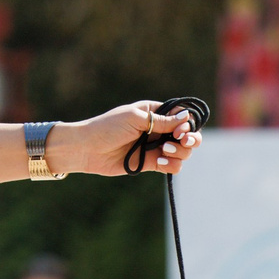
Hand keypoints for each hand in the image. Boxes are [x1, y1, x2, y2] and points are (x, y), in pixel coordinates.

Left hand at [54, 103, 200, 177]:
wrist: (87, 149)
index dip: (187, 123)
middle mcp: (158, 129)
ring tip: (165, 151)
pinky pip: (172, 166)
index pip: (182, 116)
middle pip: (187, 135)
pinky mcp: (151, 163)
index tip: (180, 130)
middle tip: (183, 141)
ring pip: (182, 151)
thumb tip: (186, 117)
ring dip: (180, 152)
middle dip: (191, 139)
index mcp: (155, 113)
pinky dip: (172, 165)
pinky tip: (160, 162)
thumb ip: (162, 121)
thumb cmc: (108, 128)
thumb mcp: (136, 119)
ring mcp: (155, 147)